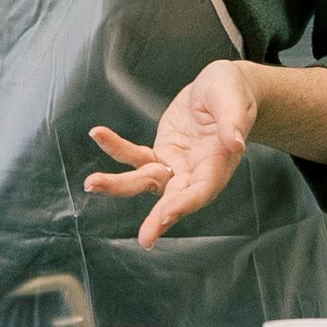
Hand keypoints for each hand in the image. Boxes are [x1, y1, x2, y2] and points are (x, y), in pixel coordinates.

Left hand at [86, 63, 259, 248]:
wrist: (219, 88)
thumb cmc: (232, 93)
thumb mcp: (234, 99)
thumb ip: (234, 121)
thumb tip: (235, 143)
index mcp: (218, 164)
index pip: (202, 190)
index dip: (186, 204)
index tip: (167, 215)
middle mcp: (196, 173)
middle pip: (174, 198)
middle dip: (158, 219)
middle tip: (146, 238)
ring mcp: (175, 166)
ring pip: (146, 181)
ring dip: (118, 185)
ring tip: (91, 184)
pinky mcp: (160, 154)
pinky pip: (135, 156)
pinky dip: (116, 148)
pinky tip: (98, 135)